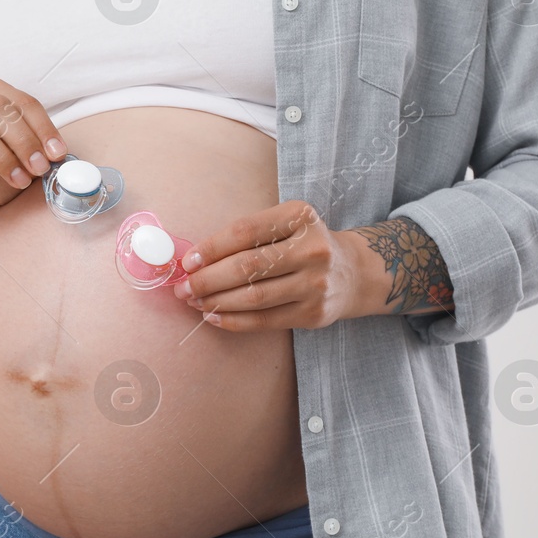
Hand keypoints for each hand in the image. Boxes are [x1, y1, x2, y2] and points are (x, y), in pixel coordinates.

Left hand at [171, 200, 382, 330]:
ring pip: (254, 297)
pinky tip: (214, 317)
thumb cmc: (303, 244)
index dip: (210, 248)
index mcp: (300, 217)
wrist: (354, 272)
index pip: (244, 232)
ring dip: (216, 302)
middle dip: (207, 280)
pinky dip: (234, 321)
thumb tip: (194, 261)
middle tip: (183, 288)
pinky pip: (265, 321)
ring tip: (195, 302)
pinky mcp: (314, 314)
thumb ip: (246, 237)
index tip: (187, 262)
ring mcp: (316, 284)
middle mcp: (312, 249)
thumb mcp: (285, 225)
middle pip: (247, 267)